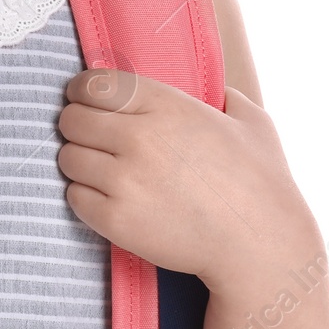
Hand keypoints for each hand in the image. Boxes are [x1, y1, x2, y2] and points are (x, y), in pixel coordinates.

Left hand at [56, 68, 316, 287]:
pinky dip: (85, 197)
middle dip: (79, 127)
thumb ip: (228, 98)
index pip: (93, 84)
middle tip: (95, 140)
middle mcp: (138, 136)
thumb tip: (220, 92)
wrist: (259, 245)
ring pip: (68, 157)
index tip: (88, 103)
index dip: (85, 92)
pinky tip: (108, 199)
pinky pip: (74, 196)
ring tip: (102, 171)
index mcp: (165, 105)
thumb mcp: (251, 122)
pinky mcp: (116, 218)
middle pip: (71, 118)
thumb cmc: (260, 183)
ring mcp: (124, 179)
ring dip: (80, 163)